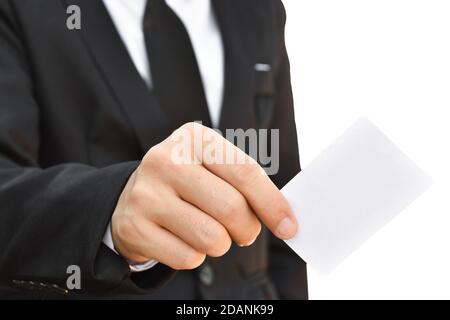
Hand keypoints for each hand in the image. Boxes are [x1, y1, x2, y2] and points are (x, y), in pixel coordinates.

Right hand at [111, 122, 297, 269]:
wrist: (133, 195)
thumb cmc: (188, 181)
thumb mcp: (213, 166)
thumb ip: (247, 184)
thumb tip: (285, 220)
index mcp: (192, 138)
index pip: (245, 172)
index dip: (273, 204)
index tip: (289, 226)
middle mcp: (165, 160)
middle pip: (231, 208)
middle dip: (248, 229)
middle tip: (245, 232)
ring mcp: (146, 194)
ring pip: (212, 238)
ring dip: (222, 244)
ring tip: (210, 232)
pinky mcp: (134, 228)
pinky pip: (188, 258)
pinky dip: (196, 256)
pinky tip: (184, 238)